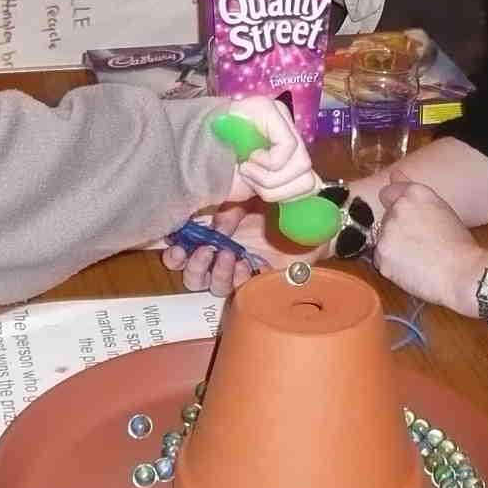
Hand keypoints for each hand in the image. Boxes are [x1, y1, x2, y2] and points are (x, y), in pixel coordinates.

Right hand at [161, 203, 323, 296]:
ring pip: (214, 286)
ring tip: (229, 255)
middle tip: (205, 252)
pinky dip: (238, 279)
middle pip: (193, 277)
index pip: (183, 250)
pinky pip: (242, 290)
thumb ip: (229, 209)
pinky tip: (244, 265)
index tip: (175, 245)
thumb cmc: (277, 202)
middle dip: (193, 266)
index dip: (173, 253)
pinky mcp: (261, 281)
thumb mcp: (249, 196)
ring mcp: (241, 271)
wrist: (313, 215)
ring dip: (216, 272)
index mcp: (214, 235)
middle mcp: (222, 256)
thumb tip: (216, 225)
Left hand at [218, 97, 320, 202]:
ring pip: (308, 181)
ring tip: (253, 181)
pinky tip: (267, 190)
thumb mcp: (218, 133)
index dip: (269, 161)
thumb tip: (245, 157)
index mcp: (270, 111)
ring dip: (276, 191)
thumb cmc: (210, 139)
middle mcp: (288, 126)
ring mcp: (296, 149)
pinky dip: (288, 196)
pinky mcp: (297, 170)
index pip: (289, 144)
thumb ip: (231, 135)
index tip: (246, 160)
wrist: (209, 151)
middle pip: (302, 164)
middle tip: (245, 172)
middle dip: (270, 179)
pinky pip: (309, 188)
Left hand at [373, 172, 487, 310]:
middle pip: (386, 218)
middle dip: (397, 229)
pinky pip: (381, 260)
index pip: (388, 192)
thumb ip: (411, 191)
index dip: (397, 207)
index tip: (407, 219)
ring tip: (420, 258)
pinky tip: (413, 269)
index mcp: (415, 193)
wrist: (463, 273)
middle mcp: (398, 208)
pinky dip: (392, 266)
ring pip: (383, 239)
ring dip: (394, 247)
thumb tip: (393, 174)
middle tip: (421, 242)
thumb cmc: (459, 244)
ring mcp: (387, 232)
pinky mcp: (382, 256)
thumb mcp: (440, 209)